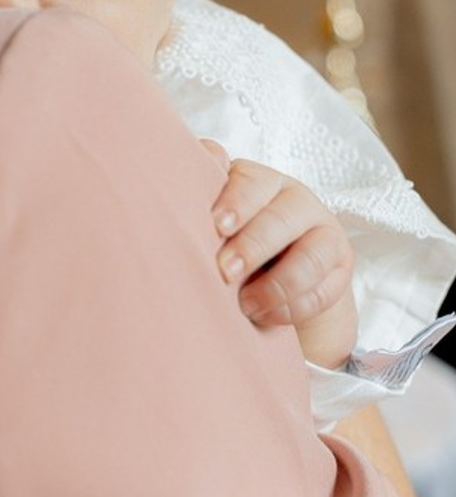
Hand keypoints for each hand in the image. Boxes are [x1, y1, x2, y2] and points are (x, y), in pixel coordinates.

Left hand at [205, 147, 355, 369]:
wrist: (272, 281)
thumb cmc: (226, 246)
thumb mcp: (209, 227)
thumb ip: (193, 204)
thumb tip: (157, 188)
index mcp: (254, 182)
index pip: (249, 179)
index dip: (234, 200)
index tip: (216, 224)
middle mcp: (291, 198)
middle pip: (280, 216)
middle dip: (252, 245)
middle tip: (225, 271)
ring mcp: (321, 229)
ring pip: (311, 253)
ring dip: (278, 284)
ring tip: (246, 305)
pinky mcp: (339, 263)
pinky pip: (326, 286)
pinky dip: (295, 305)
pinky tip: (268, 316)